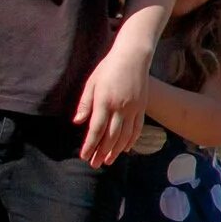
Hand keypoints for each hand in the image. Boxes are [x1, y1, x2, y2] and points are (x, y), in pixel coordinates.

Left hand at [73, 43, 152, 166]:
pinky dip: (131, 141)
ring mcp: (133, 109)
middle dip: (102, 152)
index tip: (84, 156)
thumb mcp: (91, 83)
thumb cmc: (108, 68)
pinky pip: (137, 129)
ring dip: (115, 150)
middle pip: (110, 136)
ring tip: (109, 161)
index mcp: (104, 102)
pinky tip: (124, 149)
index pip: (96, 129)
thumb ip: (85, 104)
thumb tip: (78, 122)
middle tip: (95, 164)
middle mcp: (120, 108)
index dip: (90, 145)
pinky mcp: (142, 108)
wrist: (133, 57)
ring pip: (125, 136)